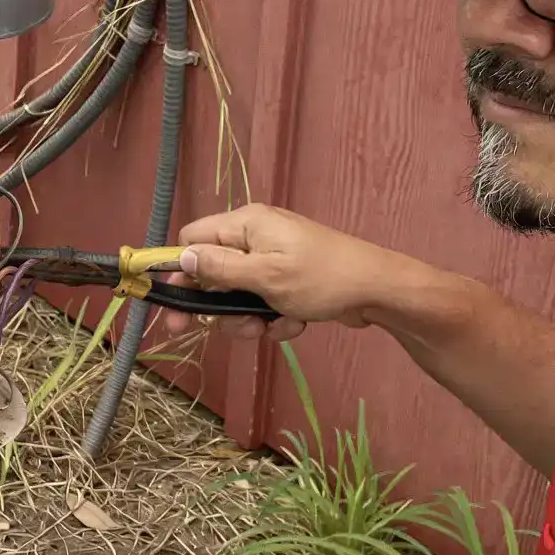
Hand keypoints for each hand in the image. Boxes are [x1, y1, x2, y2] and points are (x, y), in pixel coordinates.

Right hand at [174, 205, 412, 330]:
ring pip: (239, 294)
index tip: (177, 305)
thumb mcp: (265, 275)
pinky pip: (266, 301)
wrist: (377, 291)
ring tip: (270, 326)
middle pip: (214, 271)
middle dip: (220, 305)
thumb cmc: (321, 278)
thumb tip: (182, 257)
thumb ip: (220, 268)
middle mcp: (257, 236)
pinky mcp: (290, 280)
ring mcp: (274, 258)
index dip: (181, 270)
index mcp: (247, 224)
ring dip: (249, 317)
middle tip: (218, 330)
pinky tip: (295, 323)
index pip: (193, 239)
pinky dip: (275, 317)